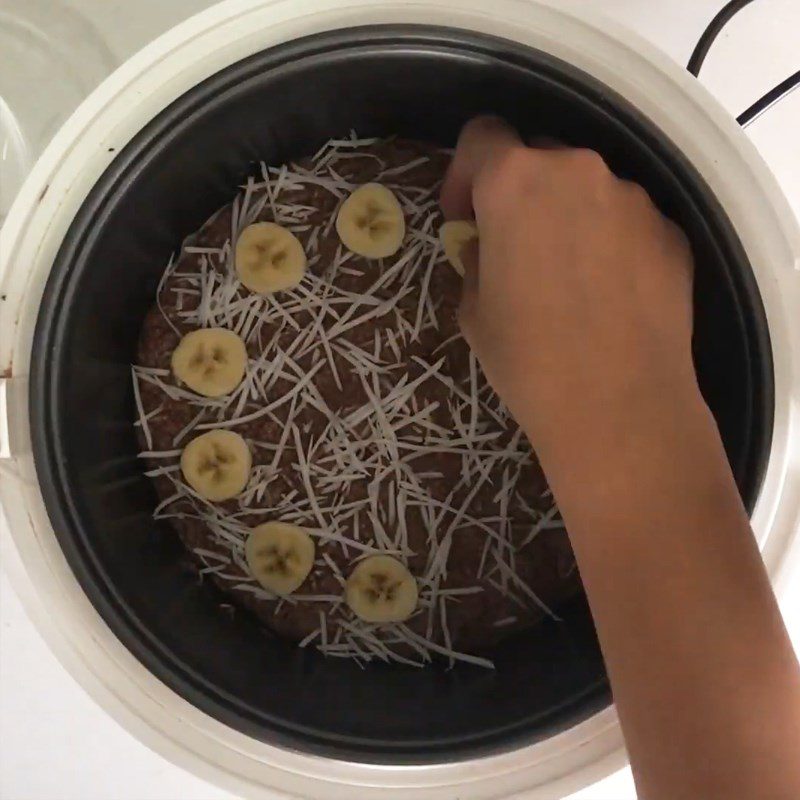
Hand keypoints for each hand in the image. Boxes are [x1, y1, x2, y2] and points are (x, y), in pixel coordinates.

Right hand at [440, 116, 696, 462]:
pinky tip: (609, 295)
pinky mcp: (671, 231)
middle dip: (520, 193)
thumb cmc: (528, 358)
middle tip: (514, 245)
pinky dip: (611, 242)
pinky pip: (627, 221)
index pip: (483, 136)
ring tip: (569, 278)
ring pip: (588, 190)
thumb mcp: (474, 311)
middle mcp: (578, 172)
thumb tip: (488, 249)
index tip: (464, 215)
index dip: (464, 172)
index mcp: (516, 182)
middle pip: (539, 157)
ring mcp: (633, 198)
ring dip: (569, 217)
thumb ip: (476, 260)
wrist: (619, 404)